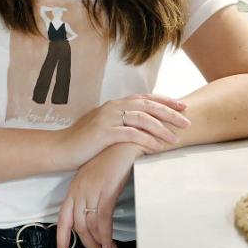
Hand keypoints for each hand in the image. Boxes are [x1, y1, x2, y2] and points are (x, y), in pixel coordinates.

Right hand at [56, 94, 189, 168]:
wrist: (60, 148)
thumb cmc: (84, 141)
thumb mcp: (105, 126)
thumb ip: (121, 121)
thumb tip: (142, 124)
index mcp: (115, 104)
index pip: (146, 98)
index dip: (166, 101)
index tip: (183, 106)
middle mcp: (113, 107)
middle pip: (148, 106)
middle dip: (170, 113)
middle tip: (187, 122)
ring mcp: (108, 119)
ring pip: (142, 119)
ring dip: (162, 129)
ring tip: (175, 139)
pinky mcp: (104, 133)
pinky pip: (131, 135)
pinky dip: (147, 141)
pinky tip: (158, 148)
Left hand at [56, 143, 140, 247]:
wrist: (125, 142)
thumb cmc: (113, 160)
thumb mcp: (96, 178)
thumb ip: (91, 196)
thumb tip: (94, 219)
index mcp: (74, 189)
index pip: (62, 222)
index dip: (61, 243)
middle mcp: (79, 191)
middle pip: (77, 228)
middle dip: (87, 247)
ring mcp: (91, 191)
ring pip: (90, 227)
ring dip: (99, 244)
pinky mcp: (106, 191)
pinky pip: (103, 220)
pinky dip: (106, 236)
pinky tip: (111, 244)